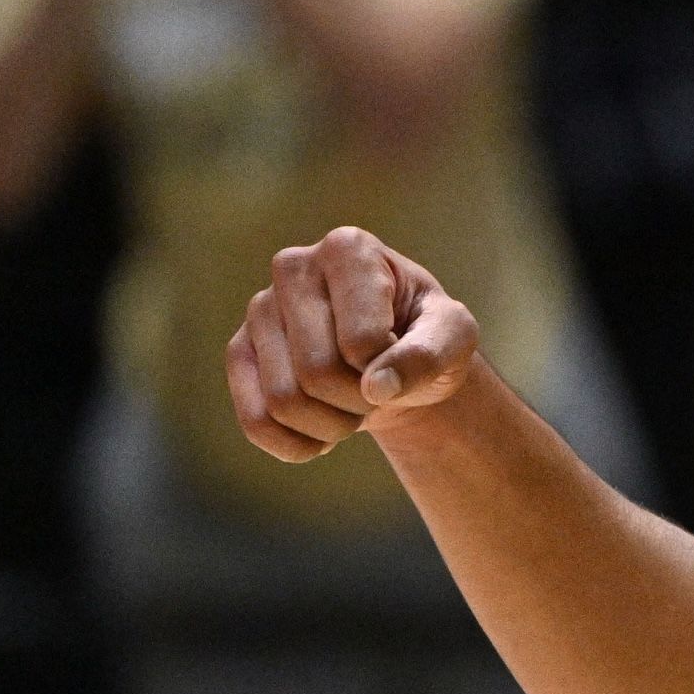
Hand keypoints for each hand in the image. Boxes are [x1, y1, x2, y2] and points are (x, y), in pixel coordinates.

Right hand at [227, 226, 482, 461]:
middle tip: (381, 390)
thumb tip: (377, 386)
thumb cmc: (427, 335)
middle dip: (361, 403)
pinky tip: (323, 433)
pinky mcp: (239, 352)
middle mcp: (293, 267)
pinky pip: (256, 422)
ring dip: (333, 426)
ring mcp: (259, 309)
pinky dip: (297, 445)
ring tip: (354, 404)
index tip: (403, 356)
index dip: (390, 369)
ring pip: (284, 401)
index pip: (361, 340)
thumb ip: (429, 355)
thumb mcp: (454, 337)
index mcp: (348, 248)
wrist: (395, 358)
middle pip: (317, 372)